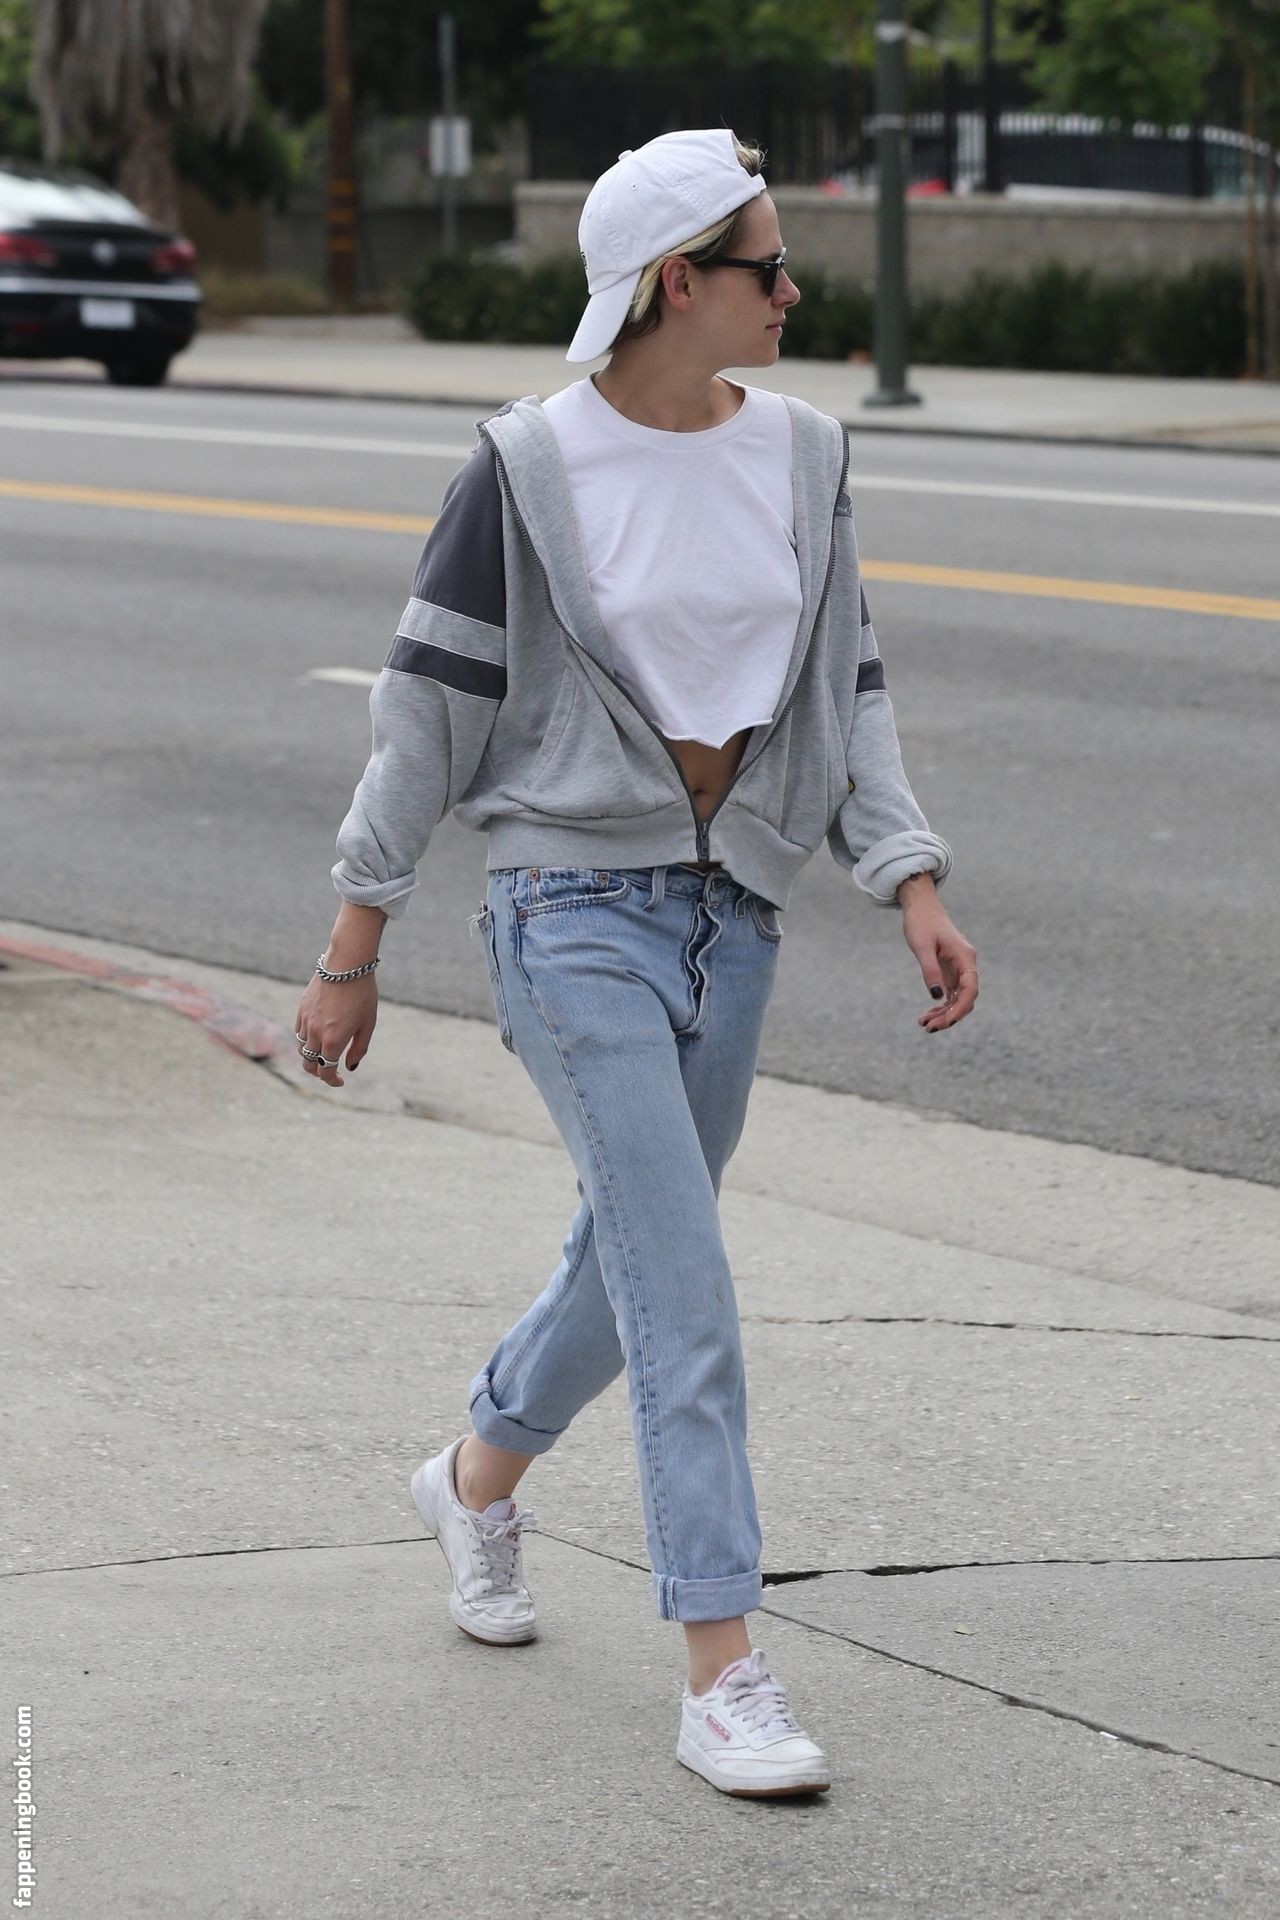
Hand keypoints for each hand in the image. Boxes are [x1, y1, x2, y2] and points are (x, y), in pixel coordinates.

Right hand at [292, 972, 377, 1086]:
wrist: (346, 964)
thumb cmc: (362, 994)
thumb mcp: (367, 1024)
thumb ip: (358, 1049)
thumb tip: (350, 1067)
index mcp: (333, 1041)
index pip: (325, 1071)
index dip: (332, 1080)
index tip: (340, 1081)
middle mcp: (315, 1034)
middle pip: (309, 1064)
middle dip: (318, 1072)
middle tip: (330, 1071)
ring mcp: (306, 1021)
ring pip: (302, 1048)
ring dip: (312, 1055)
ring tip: (325, 1052)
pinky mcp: (301, 1008)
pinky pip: (299, 1032)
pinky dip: (306, 1039)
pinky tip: (317, 1035)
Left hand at [900, 889, 978, 1031]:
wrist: (921, 907)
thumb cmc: (921, 922)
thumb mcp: (922, 946)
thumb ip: (930, 970)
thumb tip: (937, 997)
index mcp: (965, 957)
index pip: (970, 989)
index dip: (960, 1008)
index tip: (945, 1022)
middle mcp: (966, 965)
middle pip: (965, 998)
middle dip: (950, 1016)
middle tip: (928, 1027)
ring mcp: (959, 969)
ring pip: (958, 999)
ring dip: (944, 1013)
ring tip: (924, 1024)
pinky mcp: (950, 972)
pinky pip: (950, 994)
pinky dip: (941, 1006)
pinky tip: (927, 1015)